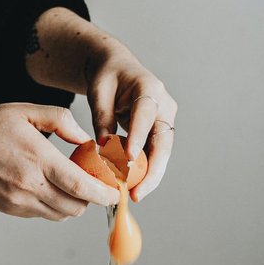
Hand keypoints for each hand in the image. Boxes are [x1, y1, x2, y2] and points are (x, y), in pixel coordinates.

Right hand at [0, 102, 118, 218]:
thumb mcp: (25, 111)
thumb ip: (61, 121)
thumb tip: (86, 140)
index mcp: (38, 160)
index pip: (82, 187)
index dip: (105, 194)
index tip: (116, 192)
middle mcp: (30, 186)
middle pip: (76, 206)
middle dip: (92, 198)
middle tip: (96, 183)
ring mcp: (19, 202)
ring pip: (62, 214)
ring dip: (74, 203)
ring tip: (73, 183)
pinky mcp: (11, 210)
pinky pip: (44, 215)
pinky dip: (55, 205)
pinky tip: (51, 187)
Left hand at [25, 8, 177, 201]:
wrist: (118, 69)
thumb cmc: (107, 77)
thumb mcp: (99, 91)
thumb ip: (102, 117)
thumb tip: (104, 149)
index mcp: (149, 88)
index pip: (146, 114)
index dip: (138, 137)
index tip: (128, 159)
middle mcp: (164, 105)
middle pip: (163, 142)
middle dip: (152, 170)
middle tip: (136, 192)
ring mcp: (165, 120)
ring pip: (162, 153)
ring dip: (150, 176)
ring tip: (134, 195)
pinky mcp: (159, 133)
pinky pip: (155, 154)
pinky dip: (145, 171)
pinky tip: (133, 187)